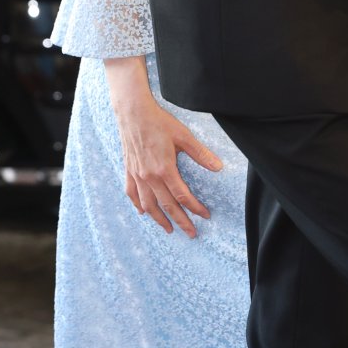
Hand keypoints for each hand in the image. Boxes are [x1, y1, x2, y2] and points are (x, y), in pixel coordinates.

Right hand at [103, 58, 222, 237]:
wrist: (133, 113)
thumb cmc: (159, 122)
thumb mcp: (184, 136)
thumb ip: (201, 154)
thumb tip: (218, 167)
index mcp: (165, 170)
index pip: (183, 197)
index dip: (195, 208)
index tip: (205, 216)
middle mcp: (149, 177)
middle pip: (167, 206)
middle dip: (180, 222)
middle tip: (191, 234)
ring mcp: (137, 176)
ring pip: (148, 205)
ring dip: (159, 219)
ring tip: (168, 229)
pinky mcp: (129, 171)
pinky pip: (132, 194)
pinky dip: (138, 205)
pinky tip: (143, 212)